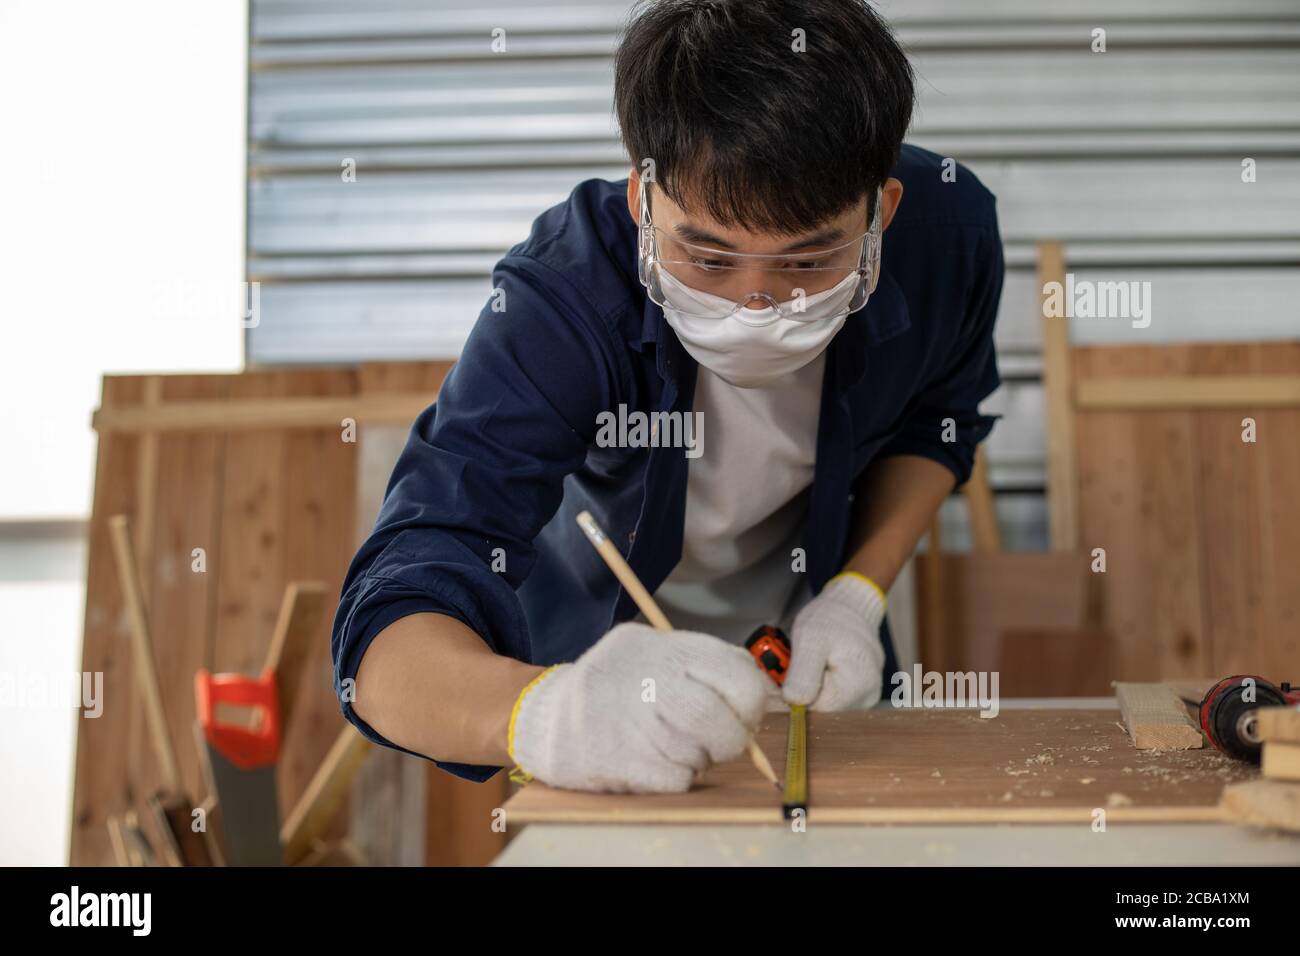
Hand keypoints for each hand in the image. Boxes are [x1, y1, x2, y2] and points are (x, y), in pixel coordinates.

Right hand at [509, 622, 768, 792]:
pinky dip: (674, 777)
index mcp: (659, 645)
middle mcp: (642, 676)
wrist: (543, 715)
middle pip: (719, 718)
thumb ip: (704, 665)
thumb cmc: (615, 688)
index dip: (752, 701)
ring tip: (671, 745)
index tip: (745, 713)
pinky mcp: (614, 758)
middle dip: (730, 739)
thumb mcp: (653, 654)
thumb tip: (764, 693)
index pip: (736, 671)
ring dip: (697, 757)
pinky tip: (652, 761)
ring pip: (699, 752)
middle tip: (720, 742)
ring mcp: (626, 717)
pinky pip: (675, 779)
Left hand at [782, 573, 886, 710]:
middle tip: (782, 671)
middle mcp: (865, 698)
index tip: (775, 683)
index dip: (791, 701)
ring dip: (803, 691)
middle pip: (820, 712)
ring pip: (823, 707)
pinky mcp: (856, 695)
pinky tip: (807, 671)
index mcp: (856, 686)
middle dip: (796, 695)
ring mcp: (863, 698)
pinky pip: (829, 699)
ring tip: (797, 666)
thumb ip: (803, 672)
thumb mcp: (810, 638)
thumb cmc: (832, 618)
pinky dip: (813, 688)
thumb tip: (794, 702)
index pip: (816, 713)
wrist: (850, 606)